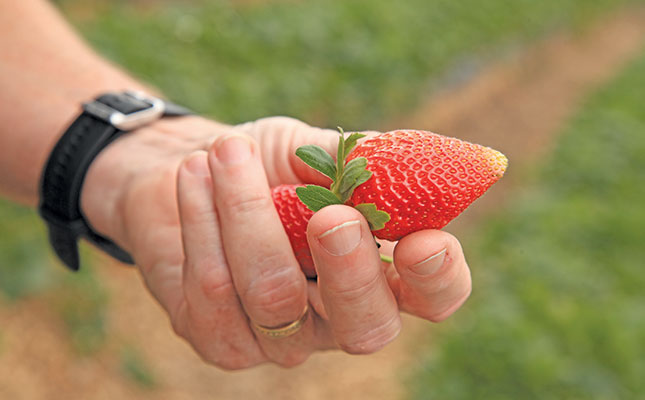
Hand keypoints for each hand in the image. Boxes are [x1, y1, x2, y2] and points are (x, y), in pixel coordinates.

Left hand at [81, 116, 471, 368]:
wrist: (191, 172)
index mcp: (378, 271)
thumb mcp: (312, 150)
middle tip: (331, 215)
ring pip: (276, 297)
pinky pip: (214, 290)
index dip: (439, 279)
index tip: (426, 241)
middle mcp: (337, 317)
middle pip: (367, 327)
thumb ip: (358, 159)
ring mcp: (282, 338)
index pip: (432, 297)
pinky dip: (203, 220)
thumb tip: (416, 158)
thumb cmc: (265, 164)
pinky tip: (195, 175)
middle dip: (350, 271)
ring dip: (247, 212)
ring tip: (226, 150)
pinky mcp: (223, 341)